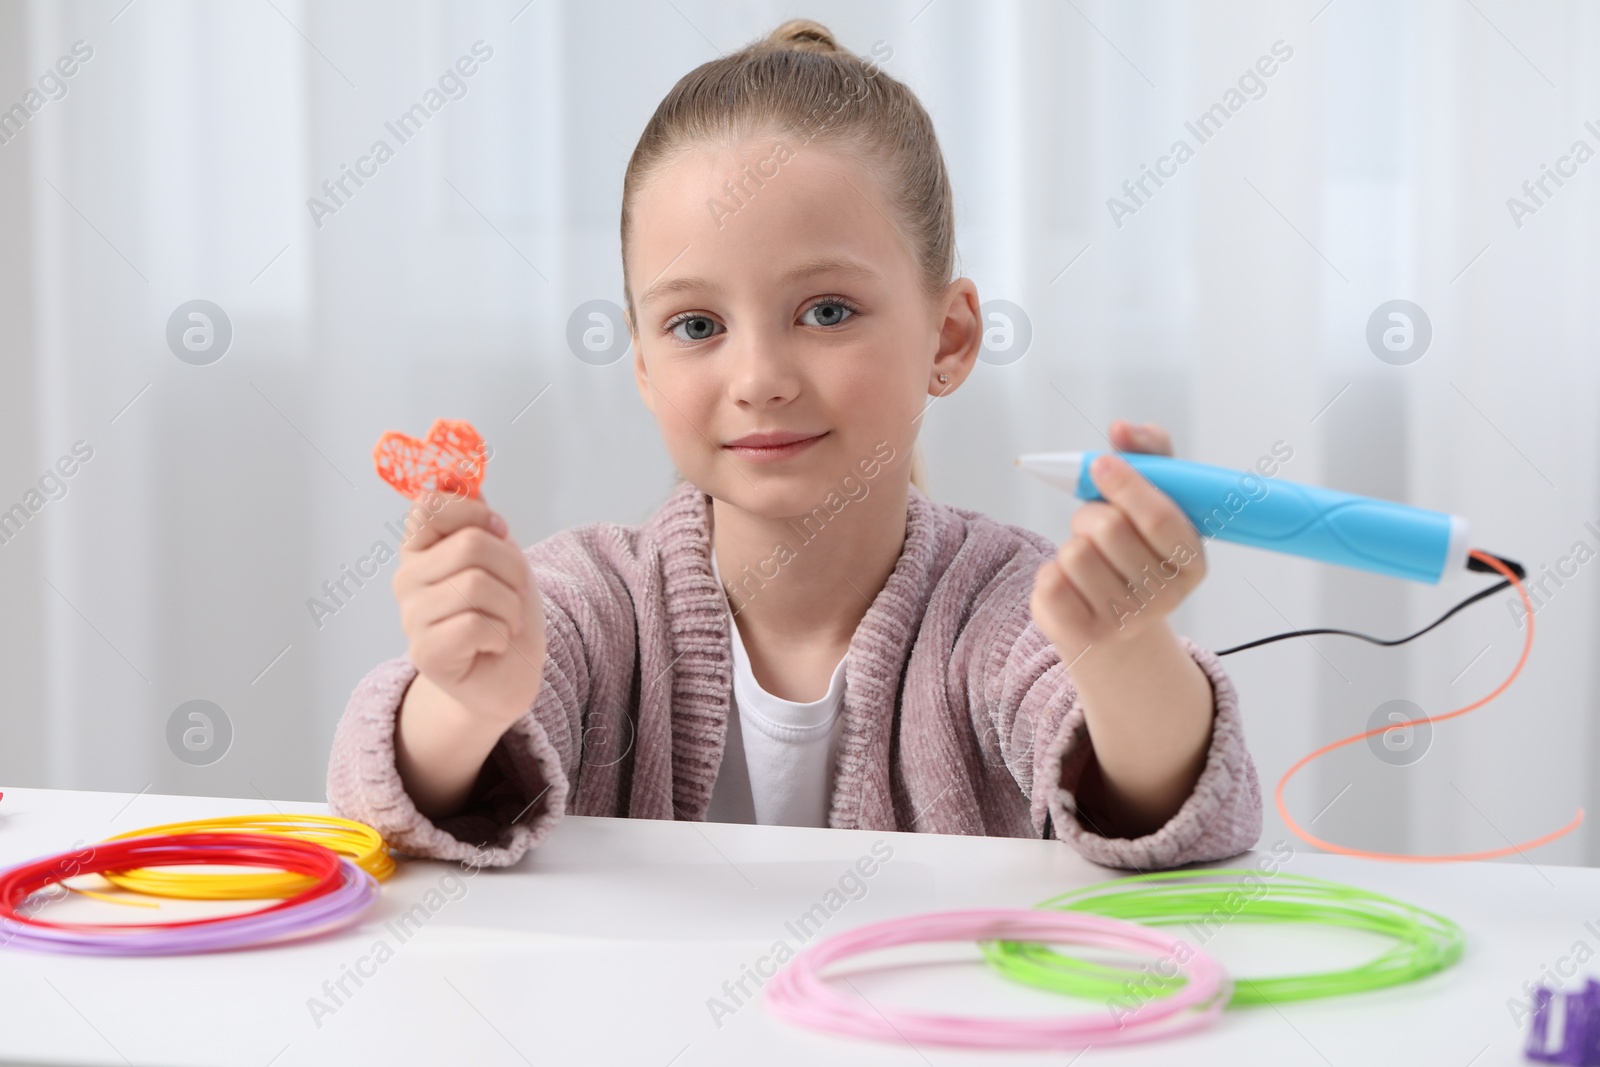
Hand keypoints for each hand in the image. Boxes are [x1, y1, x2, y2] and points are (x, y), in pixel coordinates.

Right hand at [393, 492, 546, 728]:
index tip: (498, 531)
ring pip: (475, 585)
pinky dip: (500, 634)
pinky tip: (493, 644)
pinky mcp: (425, 652)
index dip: (475, 512)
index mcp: (421, 548)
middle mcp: (407, 578)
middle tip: (514, 592)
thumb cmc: (504, 613)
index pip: (430, 504)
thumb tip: (456, 475)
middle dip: (511, 567)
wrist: (507, 677)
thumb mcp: (501, 556)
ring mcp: (411, 616)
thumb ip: (477, 519)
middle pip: (470, 544)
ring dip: (509, 606)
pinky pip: (475, 624)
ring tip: (506, 621)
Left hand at [1029, 420, 1205, 661]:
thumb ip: (1148, 456)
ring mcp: (1125, 621)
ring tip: (1088, 557)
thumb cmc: (1134, 550)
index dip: (1128, 485)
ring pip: (1075, 553)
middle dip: (1091, 512)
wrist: (1115, 627)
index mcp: (1192, 562)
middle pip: (1109, 528)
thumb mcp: (1152, 502)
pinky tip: (1072, 583)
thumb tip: (1122, 428)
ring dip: (1072, 543)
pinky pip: (1049, 582)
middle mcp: (1165, 597)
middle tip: (1095, 521)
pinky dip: (1051, 572)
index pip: (1161, 517)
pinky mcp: (1084, 635)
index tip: (1101, 462)